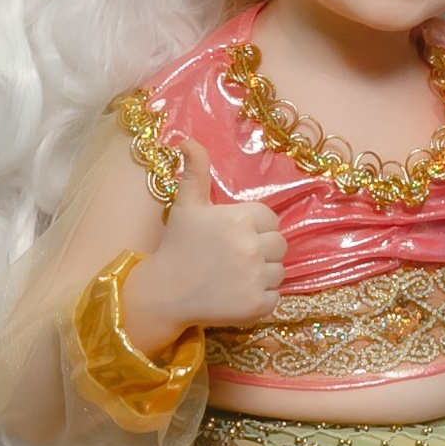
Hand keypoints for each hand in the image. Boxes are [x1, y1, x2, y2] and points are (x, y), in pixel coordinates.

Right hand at [122, 145, 284, 350]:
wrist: (164, 292)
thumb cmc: (178, 245)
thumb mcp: (187, 204)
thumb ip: (195, 170)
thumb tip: (187, 140)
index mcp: (240, 219)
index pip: (270, 219)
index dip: (255, 228)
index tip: (233, 237)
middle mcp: (252, 246)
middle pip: (280, 245)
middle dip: (262, 250)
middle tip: (233, 258)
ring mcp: (256, 277)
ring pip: (279, 271)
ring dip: (262, 274)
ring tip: (233, 276)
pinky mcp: (257, 305)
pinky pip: (275, 297)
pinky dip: (260, 298)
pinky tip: (236, 293)